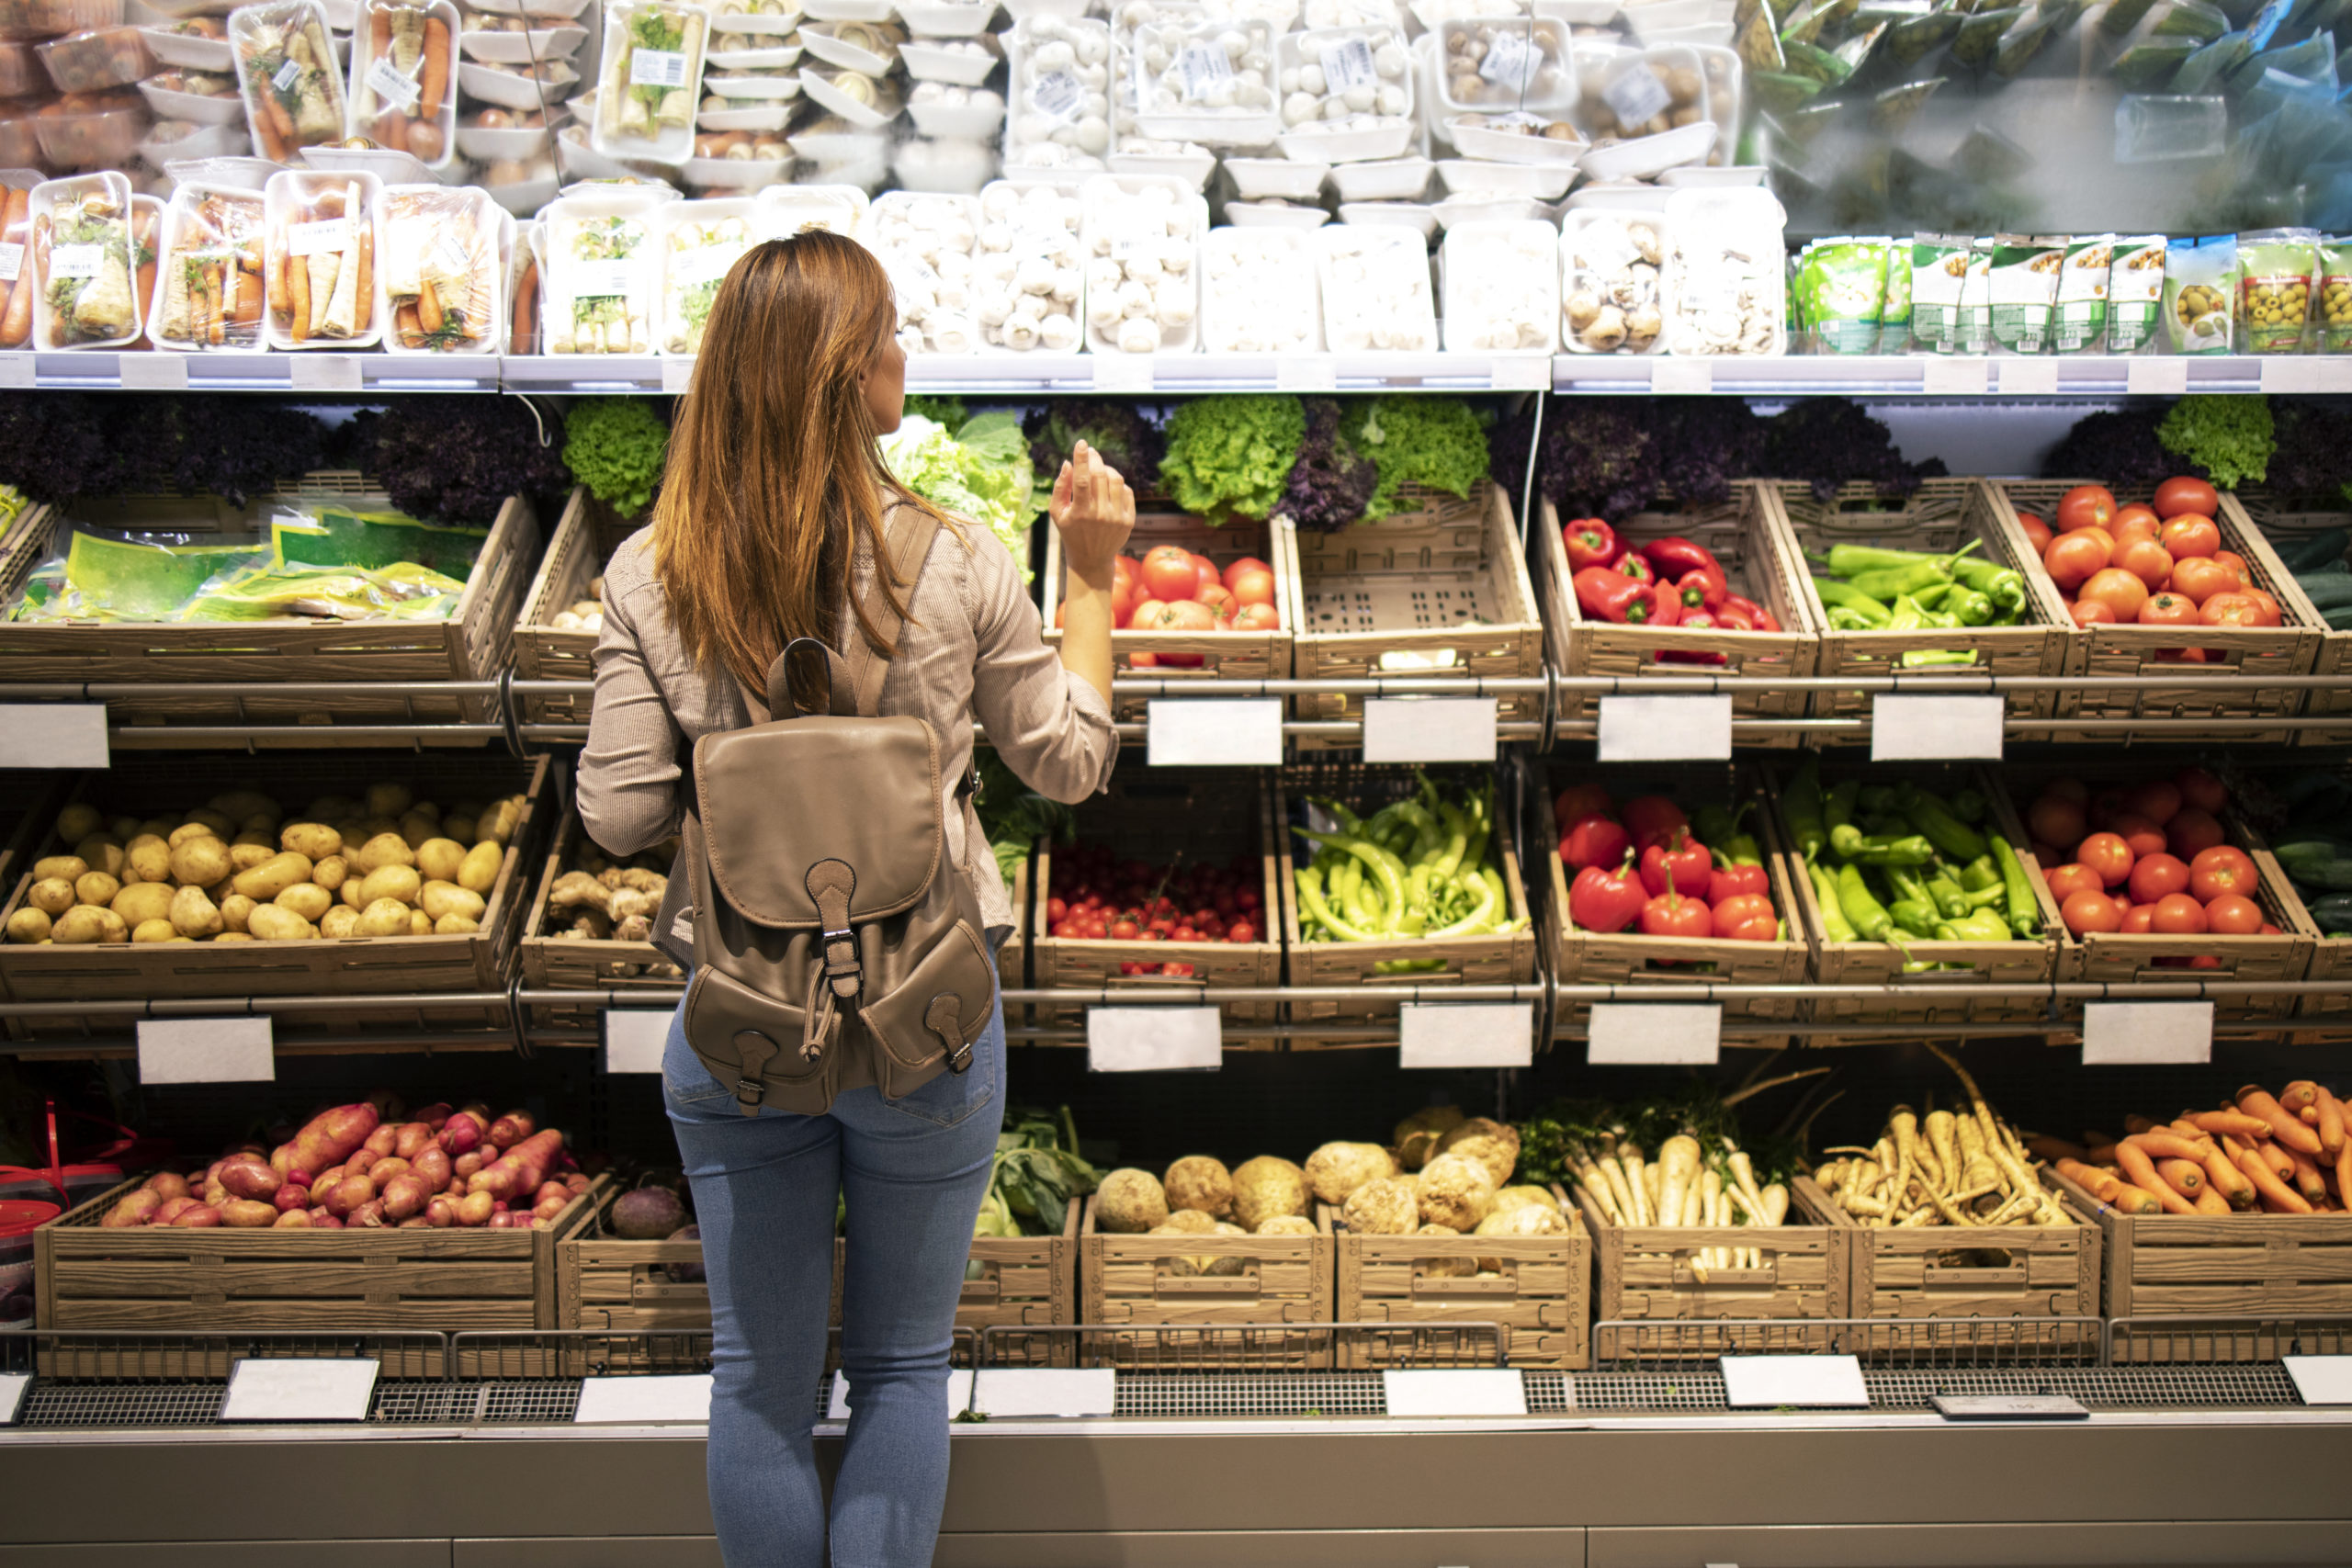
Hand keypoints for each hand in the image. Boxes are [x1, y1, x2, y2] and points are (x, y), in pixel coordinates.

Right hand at [1049, 440, 1134, 585]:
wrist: (1091, 558)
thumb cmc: (1071, 531)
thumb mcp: (1057, 512)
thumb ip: (1060, 487)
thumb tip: (1069, 462)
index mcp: (1079, 512)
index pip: (1082, 480)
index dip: (1081, 459)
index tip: (1082, 443)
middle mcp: (1100, 515)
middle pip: (1100, 475)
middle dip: (1095, 459)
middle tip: (1090, 452)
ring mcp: (1117, 518)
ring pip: (1116, 480)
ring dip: (1107, 469)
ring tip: (1099, 469)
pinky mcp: (1129, 520)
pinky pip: (1127, 491)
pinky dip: (1118, 483)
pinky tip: (1109, 486)